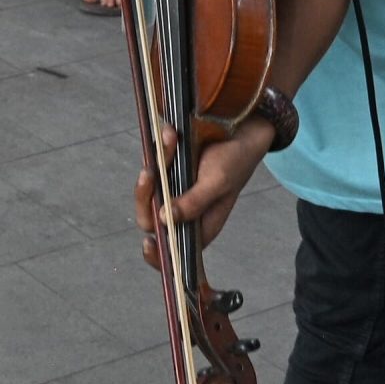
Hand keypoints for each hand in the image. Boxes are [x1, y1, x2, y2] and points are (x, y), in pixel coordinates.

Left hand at [136, 119, 273, 251]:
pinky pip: (153, 164)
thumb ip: (194, 203)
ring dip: (157, 161)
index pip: (174, 250)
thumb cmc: (233, 162)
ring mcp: (172, 190)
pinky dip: (159, 150)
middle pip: (149, 218)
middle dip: (145, 194)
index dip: (158, 255)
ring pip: (149, 187)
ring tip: (171, 137)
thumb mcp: (217, 183)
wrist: (238, 129)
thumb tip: (166, 221)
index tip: (148, 243)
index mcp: (199, 226)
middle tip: (150, 173)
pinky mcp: (166, 170)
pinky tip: (170, 134)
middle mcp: (182, 211)